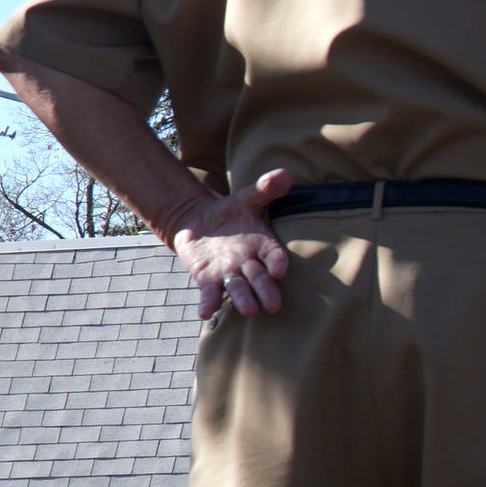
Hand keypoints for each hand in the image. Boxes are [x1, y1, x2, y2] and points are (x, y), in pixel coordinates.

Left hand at [170, 170, 294, 318]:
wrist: (198, 223)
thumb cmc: (228, 213)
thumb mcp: (245, 198)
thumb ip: (264, 189)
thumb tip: (286, 174)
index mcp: (262, 244)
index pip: (274, 255)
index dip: (277, 262)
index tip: (279, 269)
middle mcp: (249, 263)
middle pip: (260, 279)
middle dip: (266, 291)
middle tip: (273, 305)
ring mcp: (229, 273)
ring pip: (238, 289)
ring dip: (243, 300)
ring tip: (248, 311)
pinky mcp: (208, 279)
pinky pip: (210, 294)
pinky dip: (208, 303)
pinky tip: (204, 312)